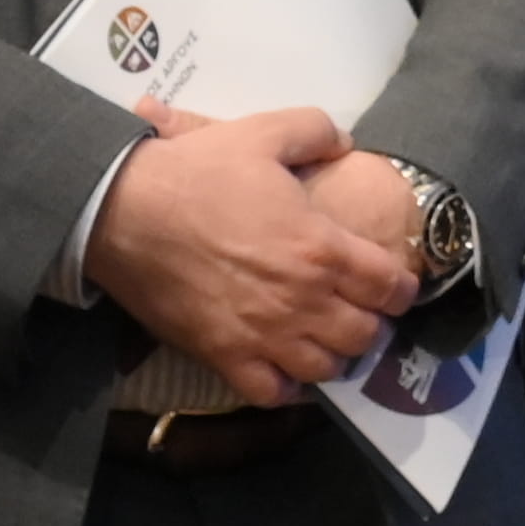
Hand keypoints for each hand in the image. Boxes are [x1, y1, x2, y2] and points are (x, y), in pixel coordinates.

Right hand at [85, 105, 414, 400]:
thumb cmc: (198, 171)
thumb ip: (318, 131)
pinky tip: (286, 371)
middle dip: (370, 323)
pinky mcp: (222, 356)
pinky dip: (287, 389)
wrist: (123, 210)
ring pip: (325, 369)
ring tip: (324, 340)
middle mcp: (303, 299)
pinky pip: (271, 394)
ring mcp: (263, 334)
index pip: (391, 286)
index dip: (401, 289)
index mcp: (322, 247)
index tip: (394, 286)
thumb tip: (345, 145)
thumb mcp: (267, 131)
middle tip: (358, 310)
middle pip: (365, 334)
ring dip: (333, 356)